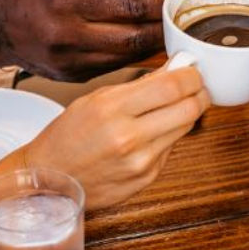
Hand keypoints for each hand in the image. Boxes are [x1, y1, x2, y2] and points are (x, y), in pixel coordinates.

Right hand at [0, 0, 167, 81]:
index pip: (128, 4)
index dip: (162, 3)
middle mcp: (68, 35)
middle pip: (135, 38)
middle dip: (168, 29)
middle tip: (192, 20)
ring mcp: (71, 62)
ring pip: (131, 58)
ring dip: (159, 47)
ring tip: (181, 34)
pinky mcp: (74, 79)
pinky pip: (117, 68)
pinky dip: (139, 58)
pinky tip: (154, 49)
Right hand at [23, 63, 209, 209]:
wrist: (49, 181)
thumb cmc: (67, 137)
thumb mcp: (96, 99)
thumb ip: (139, 85)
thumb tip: (174, 68)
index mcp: (112, 109)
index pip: (172, 86)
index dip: (192, 75)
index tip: (193, 71)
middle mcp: (128, 137)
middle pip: (190, 108)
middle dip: (199, 94)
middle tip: (196, 88)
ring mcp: (141, 161)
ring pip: (186, 128)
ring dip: (186, 114)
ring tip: (173, 107)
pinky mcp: (147, 178)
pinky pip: (172, 149)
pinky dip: (169, 137)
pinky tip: (152, 133)